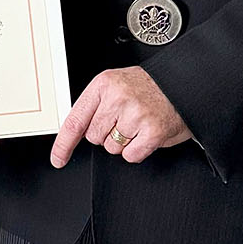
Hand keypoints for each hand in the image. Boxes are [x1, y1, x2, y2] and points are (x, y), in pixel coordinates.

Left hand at [51, 67, 190, 168]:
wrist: (184, 85)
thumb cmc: (150, 87)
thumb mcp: (116, 85)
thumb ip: (95, 105)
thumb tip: (75, 131)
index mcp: (104, 84)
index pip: (75, 120)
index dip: (63, 144)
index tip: (58, 159)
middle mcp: (117, 98)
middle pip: (94, 138)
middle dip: (107, 134)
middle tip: (125, 119)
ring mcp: (135, 115)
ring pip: (112, 148)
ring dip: (124, 141)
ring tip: (138, 123)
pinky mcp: (152, 131)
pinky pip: (131, 155)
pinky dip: (138, 150)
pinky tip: (146, 134)